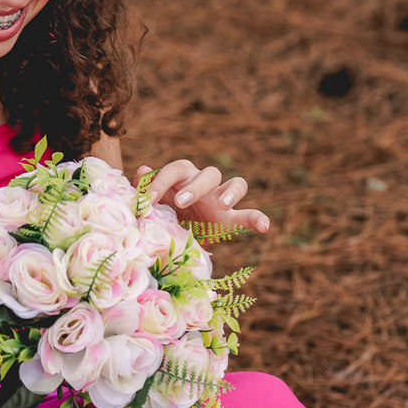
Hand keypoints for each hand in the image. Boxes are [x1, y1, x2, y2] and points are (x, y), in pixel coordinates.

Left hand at [138, 160, 269, 233]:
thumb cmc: (163, 215)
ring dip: (231, 192)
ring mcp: (221, 199)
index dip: (161, 181)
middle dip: (194, 186)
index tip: (147, 200)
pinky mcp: (231, 219)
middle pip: (207, 172)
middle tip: (181, 201)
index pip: (175, 170)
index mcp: (182, 178)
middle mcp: (204, 183)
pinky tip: (265, 227)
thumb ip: (145, 189)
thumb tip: (142, 170)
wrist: (177, 237)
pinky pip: (250, 214)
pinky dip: (258, 219)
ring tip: (224, 205)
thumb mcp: (152, 205)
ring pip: (235, 182)